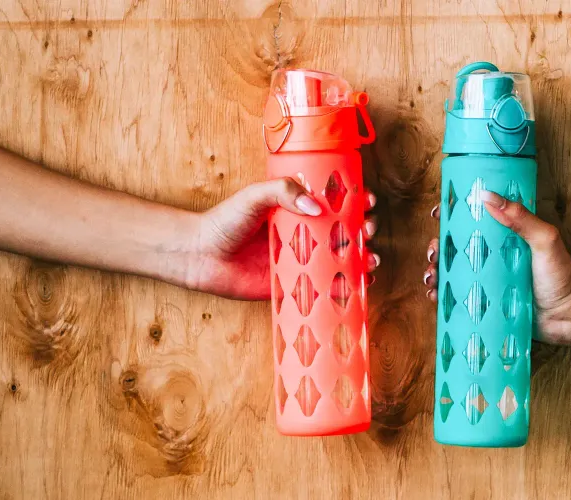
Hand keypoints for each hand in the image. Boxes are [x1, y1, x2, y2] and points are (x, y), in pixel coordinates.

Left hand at [180, 178, 378, 299]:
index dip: (355, 200)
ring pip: (341, 258)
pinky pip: (325, 286)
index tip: (366, 200)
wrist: (201, 256)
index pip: (334, 201)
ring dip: (362, 258)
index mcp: (297, 208)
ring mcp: (302, 259)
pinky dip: (345, 287)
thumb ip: (283, 193)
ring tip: (370, 259)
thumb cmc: (224, 221)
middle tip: (367, 230)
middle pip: (345, 230)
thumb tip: (317, 207)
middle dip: (364, 229)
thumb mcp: (254, 197)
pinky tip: (357, 284)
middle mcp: (304, 233)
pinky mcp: (295, 284)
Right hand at [423, 190, 570, 343]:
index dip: (452, 215)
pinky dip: (443, 296)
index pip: (474, 219)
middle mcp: (494, 256)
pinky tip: (435, 296)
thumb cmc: (563, 276)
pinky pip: (460, 298)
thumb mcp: (544, 240)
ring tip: (431, 276)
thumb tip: (487, 196)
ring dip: (435, 271)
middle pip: (457, 246)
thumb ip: (520, 218)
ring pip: (453, 272)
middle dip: (437, 247)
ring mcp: (488, 280)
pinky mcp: (486, 303)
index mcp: (506, 236)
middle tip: (432, 252)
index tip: (438, 212)